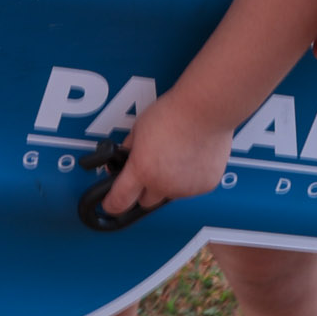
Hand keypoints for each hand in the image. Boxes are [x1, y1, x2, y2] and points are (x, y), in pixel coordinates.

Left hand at [98, 91, 234, 217]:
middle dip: (143, 190)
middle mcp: (163, 184)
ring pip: (170, 194)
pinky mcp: (205, 186)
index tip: (110, 205)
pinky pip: (191, 189)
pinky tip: (190, 158)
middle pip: (145, 202)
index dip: (112, 204)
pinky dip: (189, 179)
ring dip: (168, 183)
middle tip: (148, 170)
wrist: (206, 110)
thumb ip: (129, 150)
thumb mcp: (138, 129)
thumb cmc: (174, 113)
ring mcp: (185, 188)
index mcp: (142, 170)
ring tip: (174, 157)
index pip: (119, 201)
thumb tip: (122, 160)